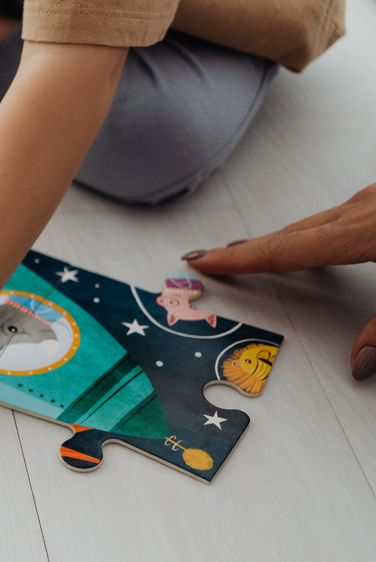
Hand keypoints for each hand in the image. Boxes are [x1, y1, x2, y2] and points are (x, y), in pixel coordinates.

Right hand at [183, 184, 375, 380]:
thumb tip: (360, 362)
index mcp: (362, 233)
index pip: (284, 250)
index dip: (238, 259)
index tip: (203, 260)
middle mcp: (363, 209)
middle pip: (288, 234)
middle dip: (246, 249)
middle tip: (211, 257)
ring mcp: (375, 199)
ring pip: (312, 222)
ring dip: (280, 239)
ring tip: (253, 250)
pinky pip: (337, 215)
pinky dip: (313, 230)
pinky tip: (317, 236)